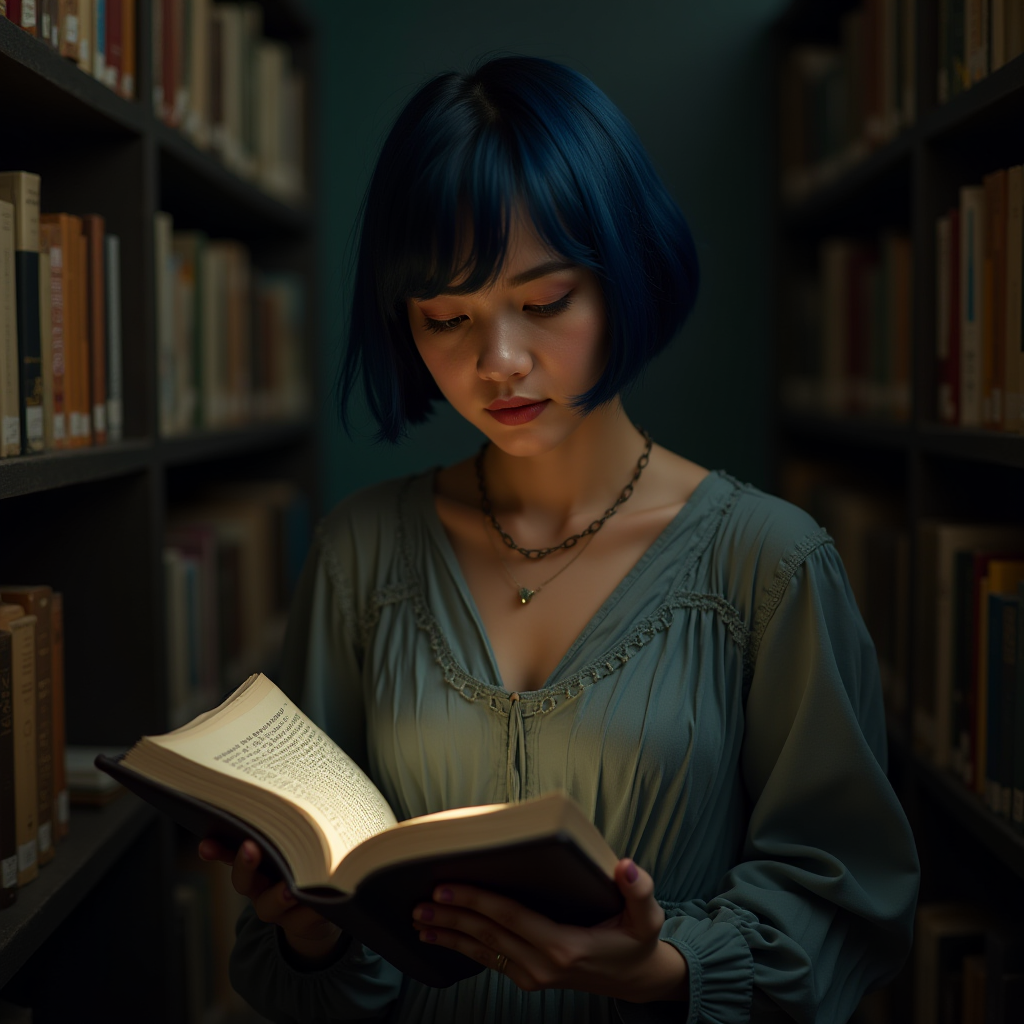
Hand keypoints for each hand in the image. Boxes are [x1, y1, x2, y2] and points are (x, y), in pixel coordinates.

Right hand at [198, 838, 341, 962]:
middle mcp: (259, 887)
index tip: (206, 844)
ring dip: (278, 896)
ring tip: (290, 889)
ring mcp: (276, 908)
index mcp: (255, 863)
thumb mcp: (300, 843)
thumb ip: (298, 828)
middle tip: (250, 847)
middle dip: (245, 863)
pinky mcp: (299, 923)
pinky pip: (302, 919)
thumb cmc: (306, 863)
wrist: (319, 910)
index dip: (218, 849)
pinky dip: (311, 909)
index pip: (231, 853)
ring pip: (269, 905)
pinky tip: (322, 898)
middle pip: (244, 879)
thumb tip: (310, 795)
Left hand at [410, 858, 688, 1002]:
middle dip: (451, 918)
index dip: (477, 902)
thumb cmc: (637, 940)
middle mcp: (543, 964)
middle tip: (418, 902)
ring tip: (419, 921)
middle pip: (488, 935)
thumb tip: (626, 865)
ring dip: (448, 936)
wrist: (635, 979)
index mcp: (565, 945)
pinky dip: (462, 948)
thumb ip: (639, 890)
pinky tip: (441, 938)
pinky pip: (489, 961)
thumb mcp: (648, 916)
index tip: (446, 888)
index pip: (510, 918)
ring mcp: (533, 976)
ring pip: (482, 951)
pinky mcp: (528, 978)